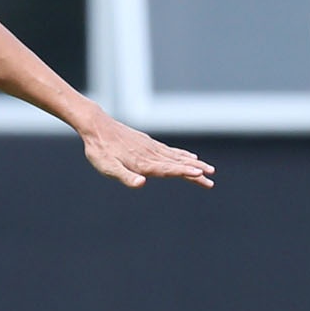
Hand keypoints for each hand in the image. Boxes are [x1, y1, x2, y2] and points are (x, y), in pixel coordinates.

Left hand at [79, 112, 213, 188]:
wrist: (97, 127)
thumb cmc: (100, 151)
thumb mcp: (108, 168)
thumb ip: (126, 177)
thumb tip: (142, 183)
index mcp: (143, 163)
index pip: (168, 169)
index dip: (184, 172)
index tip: (200, 175)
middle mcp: (150, 155)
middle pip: (178, 164)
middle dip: (195, 172)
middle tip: (212, 180)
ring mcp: (151, 148)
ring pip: (177, 157)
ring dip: (193, 164)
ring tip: (208, 169)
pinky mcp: (149, 143)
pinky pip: (171, 151)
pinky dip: (183, 155)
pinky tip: (190, 157)